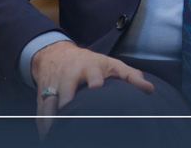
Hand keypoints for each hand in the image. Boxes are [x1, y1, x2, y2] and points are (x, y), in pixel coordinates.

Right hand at [31, 41, 153, 139]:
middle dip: (66, 100)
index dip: (95, 81)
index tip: (96, 88)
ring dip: (50, 117)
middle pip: (66, 87)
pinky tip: (46, 136)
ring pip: (49, 99)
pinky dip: (41, 123)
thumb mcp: (111, 64)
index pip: (92, 74)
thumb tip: (150, 89)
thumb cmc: (90, 63)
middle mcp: (69, 74)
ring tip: (54, 133)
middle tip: (68, 114)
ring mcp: (54, 83)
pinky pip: (40, 109)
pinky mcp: (42, 92)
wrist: (56, 53)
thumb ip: (130, 76)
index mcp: (89, 67)